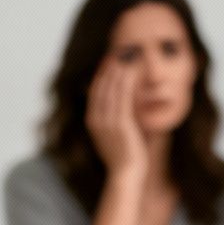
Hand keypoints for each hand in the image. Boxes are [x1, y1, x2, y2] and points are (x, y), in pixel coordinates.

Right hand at [87, 60, 147, 179]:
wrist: (126, 175)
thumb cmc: (124, 157)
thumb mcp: (115, 134)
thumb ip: (116, 118)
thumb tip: (122, 106)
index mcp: (92, 121)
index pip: (95, 90)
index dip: (102, 73)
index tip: (110, 58)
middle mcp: (96, 119)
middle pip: (101, 85)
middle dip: (110, 66)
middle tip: (119, 49)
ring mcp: (107, 121)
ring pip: (111, 88)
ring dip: (119, 68)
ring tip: (127, 54)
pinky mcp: (120, 124)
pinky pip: (123, 96)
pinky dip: (126, 80)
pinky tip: (132, 69)